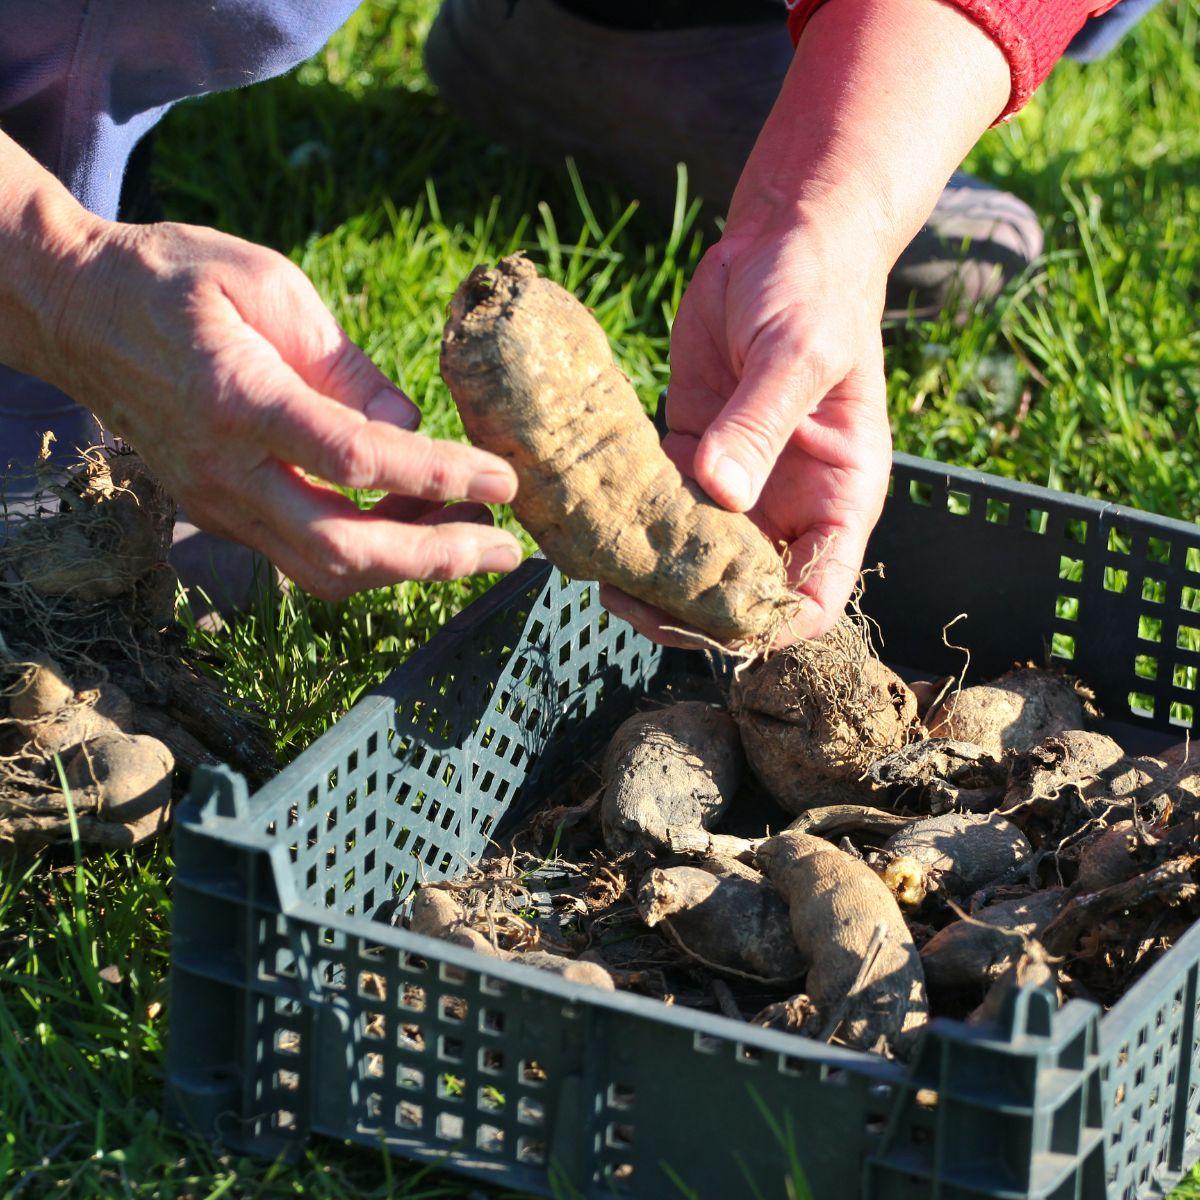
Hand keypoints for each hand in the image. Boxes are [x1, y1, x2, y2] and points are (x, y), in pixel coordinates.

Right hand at [44, 220, 521, 598]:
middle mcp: (226, 468)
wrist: (75, 312)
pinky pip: (300, 557)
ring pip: (323, 569)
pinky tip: (412, 528)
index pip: (357, 461)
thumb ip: (343, 363)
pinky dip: (366, 554)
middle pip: (344, 548)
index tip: (503, 484)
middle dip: (436, 560)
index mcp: (240, 399)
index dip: (439, 478)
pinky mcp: (217, 513)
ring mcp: (216, 502)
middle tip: (504, 551)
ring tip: (471, 539)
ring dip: (406, 566)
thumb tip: (408, 427)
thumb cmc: (174, 280)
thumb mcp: (267, 284)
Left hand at [602, 216, 892, 646]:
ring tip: (598, 570)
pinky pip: (661, 507)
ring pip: (694, 560)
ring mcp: (738, 484)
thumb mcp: (799, 351)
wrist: (782, 238)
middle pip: (742, 595)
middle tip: (625, 598)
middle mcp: (788, 505)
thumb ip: (761, 422)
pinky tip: (591, 524)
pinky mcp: (692, 453)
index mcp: (838, 498)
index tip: (703, 623)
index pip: (813, 598)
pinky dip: (629, 522)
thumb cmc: (815, 288)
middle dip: (690, 611)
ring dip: (651, 574)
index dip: (765, 627)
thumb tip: (722, 494)